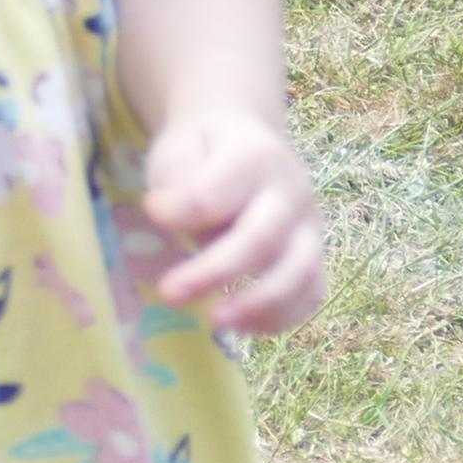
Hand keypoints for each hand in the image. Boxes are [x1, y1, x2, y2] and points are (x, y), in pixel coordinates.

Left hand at [136, 113, 322, 335]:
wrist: (244, 136)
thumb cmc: (203, 151)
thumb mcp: (179, 150)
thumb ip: (176, 180)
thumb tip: (166, 213)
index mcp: (252, 157)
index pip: (215, 194)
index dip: (179, 211)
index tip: (149, 211)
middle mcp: (290, 190)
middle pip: (262, 238)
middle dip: (215, 272)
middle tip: (169, 294)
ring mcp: (307, 225)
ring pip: (300, 271)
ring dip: (258, 304)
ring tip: (215, 322)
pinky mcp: (312, 254)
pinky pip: (312, 292)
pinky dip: (283, 316)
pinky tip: (243, 326)